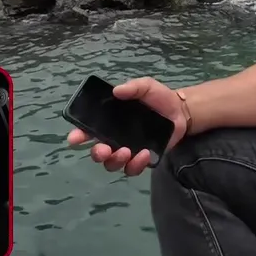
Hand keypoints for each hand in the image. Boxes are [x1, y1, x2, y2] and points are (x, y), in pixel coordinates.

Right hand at [66, 77, 187, 176]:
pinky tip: (144, 154)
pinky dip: (135, 165)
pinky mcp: (142, 159)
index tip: (75, 138)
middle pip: (97, 152)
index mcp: (110, 121)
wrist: (180, 111)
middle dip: (96, 153)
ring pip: (112, 164)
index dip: (78, 135)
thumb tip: (116, 91)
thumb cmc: (158, 98)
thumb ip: (133, 87)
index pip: (88, 130)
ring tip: (126, 152)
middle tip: (104, 149)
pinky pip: (132, 169)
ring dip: (115, 161)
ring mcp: (128, 150)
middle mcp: (114, 138)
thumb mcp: (146, 87)